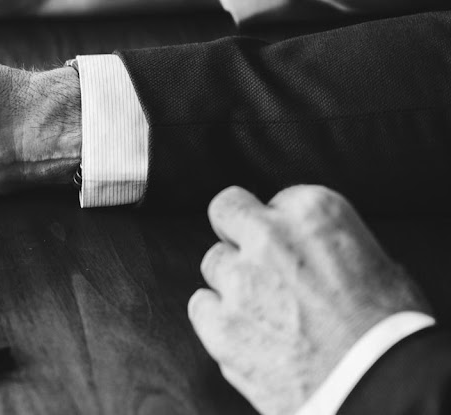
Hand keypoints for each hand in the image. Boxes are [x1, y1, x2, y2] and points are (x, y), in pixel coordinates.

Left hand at [189, 185, 429, 414]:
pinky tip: (247, 334)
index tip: (296, 251)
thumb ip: (332, 246)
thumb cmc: (391, 333)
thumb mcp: (379, 266)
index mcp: (314, 213)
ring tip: (266, 311)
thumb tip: (318, 253)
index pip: (278, 201)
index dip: (286, 229)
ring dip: (232, 282)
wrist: (377, 389)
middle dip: (239, 231)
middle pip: (227, 211)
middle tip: (256, 259)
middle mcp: (269, 237)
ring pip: (213, 263)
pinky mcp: (219, 323)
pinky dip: (217, 319)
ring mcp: (239, 280)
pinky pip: (200, 306)